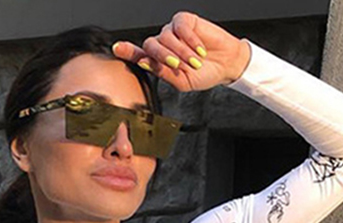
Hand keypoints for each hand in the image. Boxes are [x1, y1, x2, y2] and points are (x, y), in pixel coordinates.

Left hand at [111, 12, 250, 91]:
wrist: (225, 65)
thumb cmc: (204, 74)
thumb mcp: (183, 82)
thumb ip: (164, 73)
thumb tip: (145, 63)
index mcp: (159, 60)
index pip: (140, 55)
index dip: (128, 51)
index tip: (117, 48)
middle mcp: (163, 44)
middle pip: (151, 45)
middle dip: (162, 57)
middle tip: (177, 66)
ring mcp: (173, 31)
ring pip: (166, 37)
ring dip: (181, 52)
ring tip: (195, 62)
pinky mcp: (185, 21)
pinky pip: (180, 27)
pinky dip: (189, 39)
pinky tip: (199, 49)